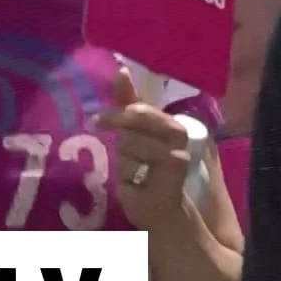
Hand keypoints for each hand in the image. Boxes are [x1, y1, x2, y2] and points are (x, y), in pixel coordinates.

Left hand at [99, 68, 195, 233]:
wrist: (160, 210)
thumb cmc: (145, 172)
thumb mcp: (133, 136)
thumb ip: (129, 104)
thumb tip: (122, 70)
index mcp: (167, 122)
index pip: (141, 107)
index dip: (123, 105)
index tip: (102, 113)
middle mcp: (177, 132)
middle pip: (136, 120)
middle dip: (120, 132)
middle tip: (106, 134)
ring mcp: (178, 150)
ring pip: (132, 143)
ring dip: (126, 160)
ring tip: (136, 172)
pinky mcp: (175, 167)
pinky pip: (136, 164)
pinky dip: (130, 176)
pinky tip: (139, 183)